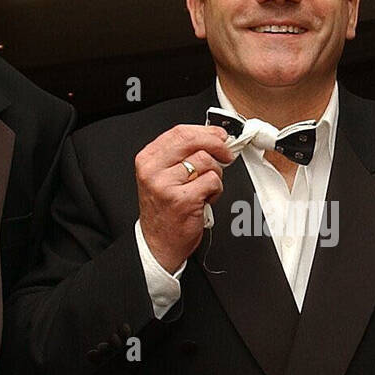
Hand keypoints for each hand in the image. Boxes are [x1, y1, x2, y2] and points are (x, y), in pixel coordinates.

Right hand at [136, 124, 233, 272]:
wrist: (159, 243)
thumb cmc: (164, 210)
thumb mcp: (163, 176)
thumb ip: (181, 155)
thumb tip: (212, 137)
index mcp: (148, 160)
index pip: (179, 132)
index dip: (206, 131)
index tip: (219, 135)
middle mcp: (154, 170)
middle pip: (193, 141)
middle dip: (217, 144)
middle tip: (226, 153)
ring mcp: (167, 185)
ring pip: (206, 161)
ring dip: (215, 174)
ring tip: (206, 187)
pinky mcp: (183, 200)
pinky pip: (212, 182)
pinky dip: (216, 190)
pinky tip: (206, 198)